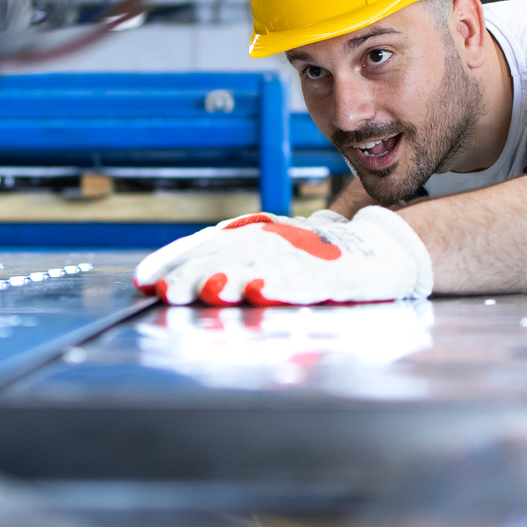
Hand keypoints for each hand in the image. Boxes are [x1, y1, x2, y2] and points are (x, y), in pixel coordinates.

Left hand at [132, 207, 432, 305]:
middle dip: (193, 273)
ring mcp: (304, 256)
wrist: (382, 250)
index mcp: (254, 232)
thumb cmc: (317, 258)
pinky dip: (281, 286)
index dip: (174, 259)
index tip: (144, 282)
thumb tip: (175, 281)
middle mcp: (274, 239)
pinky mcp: (333, 275)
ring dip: (230, 278)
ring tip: (207, 291)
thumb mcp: (269, 253)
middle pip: (226, 254)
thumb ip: (229, 262)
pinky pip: (304, 280)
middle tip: (167, 293)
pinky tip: (260, 293)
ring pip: (260, 265)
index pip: (205, 242)